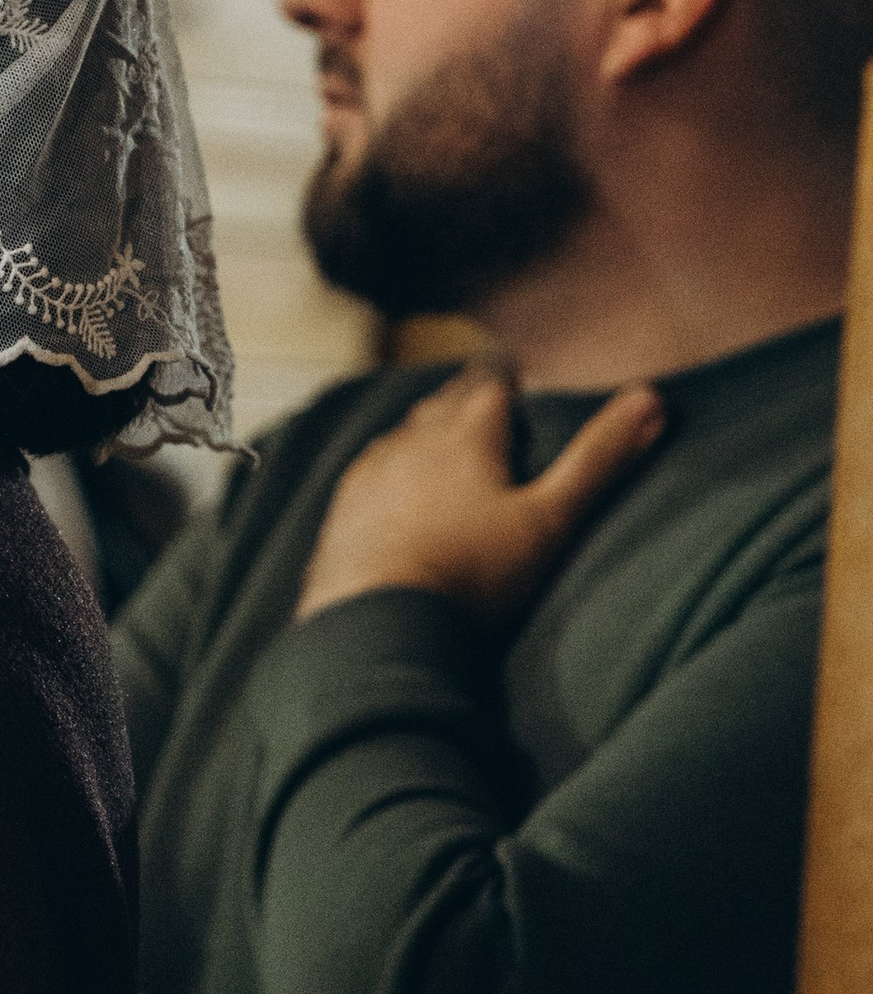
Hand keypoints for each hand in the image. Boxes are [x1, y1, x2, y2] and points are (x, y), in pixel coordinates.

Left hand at [295, 365, 663, 627]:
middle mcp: (412, 443)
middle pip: (442, 406)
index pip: (490, 387)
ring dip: (421, 431)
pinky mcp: (342, 513)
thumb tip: (651, 398)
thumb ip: (598, 461)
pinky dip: (386, 472)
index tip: (512, 372)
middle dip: (462, 397)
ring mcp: (370, 476)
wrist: (378, 620)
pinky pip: (367, 477)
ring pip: (401, 436)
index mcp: (466, 436)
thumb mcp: (549, 519)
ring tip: (434, 430)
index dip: (504, 379)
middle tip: (476, 389)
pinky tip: (385, 485)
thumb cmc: (472, 572)